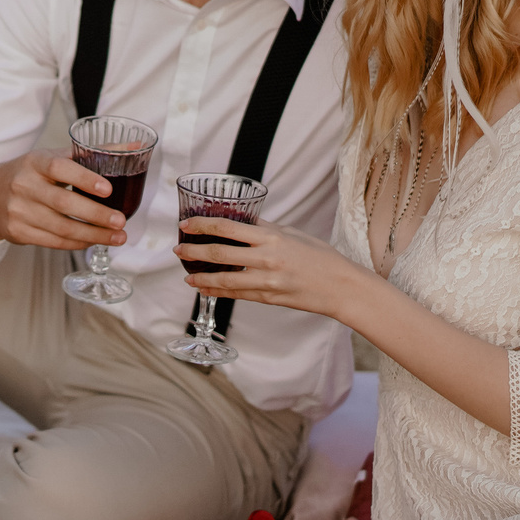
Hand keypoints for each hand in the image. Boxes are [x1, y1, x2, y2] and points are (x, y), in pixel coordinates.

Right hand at [0, 149, 131, 250]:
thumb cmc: (31, 174)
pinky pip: (53, 241)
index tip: (108, 189)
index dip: (84, 178)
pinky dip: (77, 243)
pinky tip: (94, 241)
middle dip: (96, 215)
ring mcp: (18, 211)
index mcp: (35, 162)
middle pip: (63, 203)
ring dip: (93, 235)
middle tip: (120, 221)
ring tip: (117, 237)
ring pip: (61, 227)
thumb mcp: (53, 157)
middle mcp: (24, 186)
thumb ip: (93, 154)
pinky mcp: (18, 232)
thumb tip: (136, 146)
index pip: (59, 168)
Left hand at [176, 215, 369, 319]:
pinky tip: (206, 289)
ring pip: (224, 279)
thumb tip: (241, 221)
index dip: (202, 225)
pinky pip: (237, 294)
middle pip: (220, 253)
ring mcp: (266, 281)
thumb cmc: (320, 257)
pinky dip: (218, 292)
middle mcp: (266, 259)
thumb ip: (265, 229)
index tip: (185, 224)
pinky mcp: (268, 298)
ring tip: (187, 275)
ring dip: (201, 278)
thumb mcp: (292, 234)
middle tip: (178, 250)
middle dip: (194, 251)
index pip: (227, 227)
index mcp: (271, 237)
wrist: (341, 286)